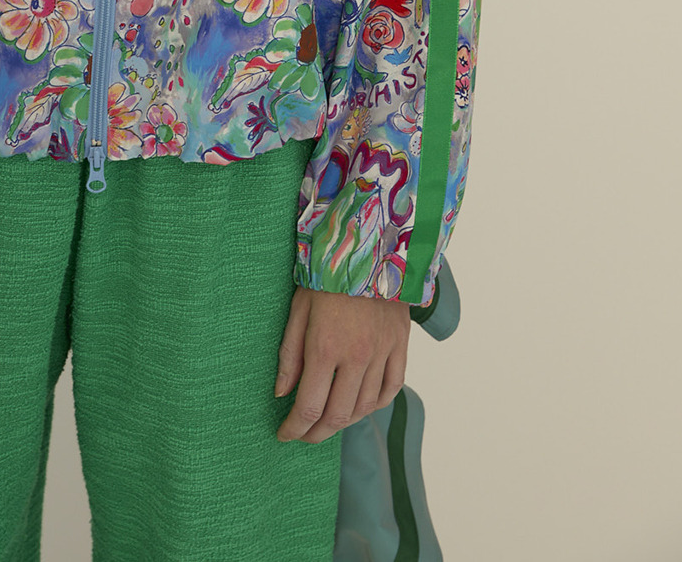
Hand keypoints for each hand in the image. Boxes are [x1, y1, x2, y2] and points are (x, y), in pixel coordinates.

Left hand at [274, 285, 409, 442]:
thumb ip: (289, 355)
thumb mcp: (298, 309)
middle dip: (316, 433)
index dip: (294, 429)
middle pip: (337, 415)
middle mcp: (356, 357)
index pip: (309, 407)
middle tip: (303, 436)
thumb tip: (281, 394)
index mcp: (325, 347)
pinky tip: (361, 407)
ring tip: (328, 423)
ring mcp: (382, 353)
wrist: (369, 246)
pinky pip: (392, 389)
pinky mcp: (400, 346)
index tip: (284, 435)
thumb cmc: (325, 275)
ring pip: (365, 407)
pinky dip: (375, 405)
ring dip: (344, 422)